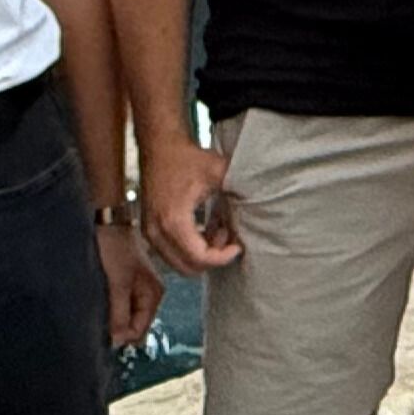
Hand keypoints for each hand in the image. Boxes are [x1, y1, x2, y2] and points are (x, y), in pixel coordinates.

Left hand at [97, 224, 162, 346]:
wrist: (105, 222)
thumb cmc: (113, 247)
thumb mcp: (117, 285)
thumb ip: (119, 315)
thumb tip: (117, 342)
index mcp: (154, 295)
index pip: (139, 331)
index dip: (120, 335)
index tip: (102, 332)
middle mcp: (148, 294)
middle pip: (131, 324)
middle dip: (115, 326)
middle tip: (98, 316)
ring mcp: (136, 288)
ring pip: (122, 315)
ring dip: (110, 315)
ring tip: (97, 304)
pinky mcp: (124, 283)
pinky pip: (116, 304)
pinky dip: (106, 305)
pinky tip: (97, 297)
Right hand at [139, 134, 240, 274]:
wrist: (160, 147)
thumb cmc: (188, 158)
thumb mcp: (218, 171)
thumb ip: (239, 189)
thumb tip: (264, 199)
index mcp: (174, 221)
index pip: (199, 258)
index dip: (222, 258)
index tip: (237, 246)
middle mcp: (156, 232)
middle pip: (187, 267)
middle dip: (212, 258)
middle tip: (228, 236)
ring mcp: (149, 232)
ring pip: (178, 263)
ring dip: (201, 254)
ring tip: (218, 229)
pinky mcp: (148, 230)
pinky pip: (170, 253)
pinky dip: (190, 248)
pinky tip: (206, 228)